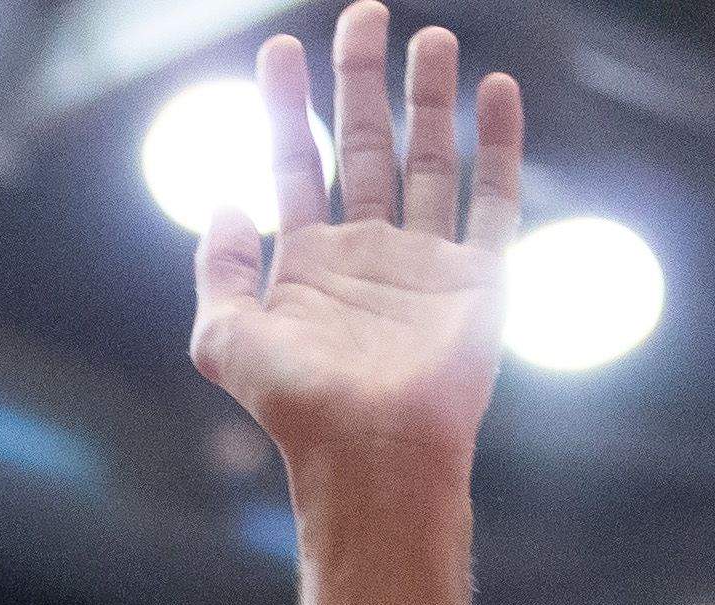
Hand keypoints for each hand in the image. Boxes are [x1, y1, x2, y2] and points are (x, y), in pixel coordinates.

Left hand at [190, 6, 521, 480]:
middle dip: (361, 79)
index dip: (285, 106)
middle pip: (366, 144)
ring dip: (430, 98)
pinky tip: (495, 92)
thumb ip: (216, 269)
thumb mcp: (225, 339)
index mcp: (307, 263)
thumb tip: (222, 201)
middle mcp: (367, 253)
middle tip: (362, 14)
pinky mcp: (477, 277)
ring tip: (430, 38)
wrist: (371, 451)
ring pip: (430, 158)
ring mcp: (425, 261)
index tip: (277, 49)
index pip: (295, 163)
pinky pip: (494, 198)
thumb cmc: (297, 407)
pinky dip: (498, 145)